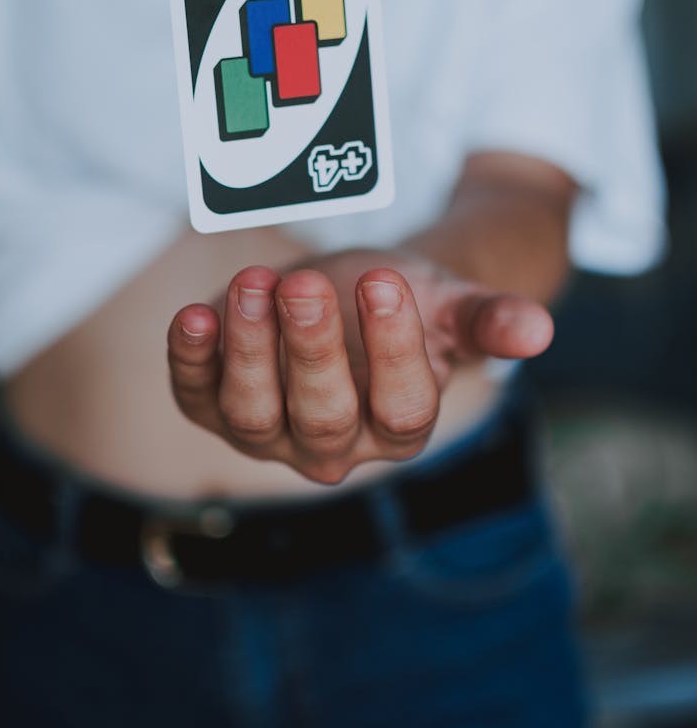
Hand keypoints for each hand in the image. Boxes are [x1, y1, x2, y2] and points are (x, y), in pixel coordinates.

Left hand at [166, 249, 552, 483]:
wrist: (340, 295)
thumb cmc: (397, 303)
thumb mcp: (445, 304)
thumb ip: (487, 318)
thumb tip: (538, 329)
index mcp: (398, 427)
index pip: (402, 411)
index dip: (396, 351)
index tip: (389, 283)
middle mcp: (332, 445)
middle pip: (323, 418)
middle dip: (312, 351)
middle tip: (308, 287)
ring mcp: (269, 430)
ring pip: (253, 414)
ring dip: (248, 351)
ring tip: (254, 285)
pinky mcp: (214, 403)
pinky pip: (196, 393)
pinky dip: (189, 360)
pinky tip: (194, 316)